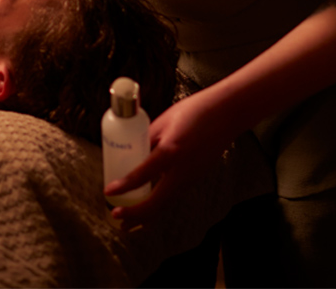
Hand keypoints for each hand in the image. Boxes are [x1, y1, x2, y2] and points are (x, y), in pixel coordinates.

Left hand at [104, 89, 234, 230]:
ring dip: (145, 215)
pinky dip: (157, 206)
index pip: (143, 175)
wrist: (227, 113)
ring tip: (127, 224)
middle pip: (156, 203)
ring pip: (165, 204)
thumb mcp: (163, 123)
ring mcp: (191, 178)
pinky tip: (146, 209)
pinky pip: (172, 197)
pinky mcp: (195, 179)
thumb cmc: (193, 112)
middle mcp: (182, 171)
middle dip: (134, 215)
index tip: (108, 192)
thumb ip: (146, 140)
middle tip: (116, 218)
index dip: (124, 186)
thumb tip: (126, 154)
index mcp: (171, 152)